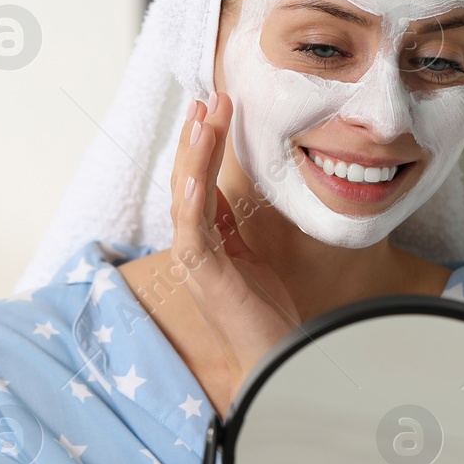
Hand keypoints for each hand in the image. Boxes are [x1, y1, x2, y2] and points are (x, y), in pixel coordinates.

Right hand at [170, 92, 300, 415]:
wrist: (278, 365)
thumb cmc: (270, 319)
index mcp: (209, 245)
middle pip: (188, 183)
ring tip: (204, 116)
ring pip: (185, 198)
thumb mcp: (260, 260)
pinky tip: (201, 168)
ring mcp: (195, 264)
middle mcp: (195, 250)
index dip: (205, 147)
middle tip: (209, 99)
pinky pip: (192, 229)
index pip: (201, 185)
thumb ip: (246, 229)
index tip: (214, 110)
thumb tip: (249, 192)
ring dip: (194, 155)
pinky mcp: (204, 277)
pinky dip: (193, 196)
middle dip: (197, 139)